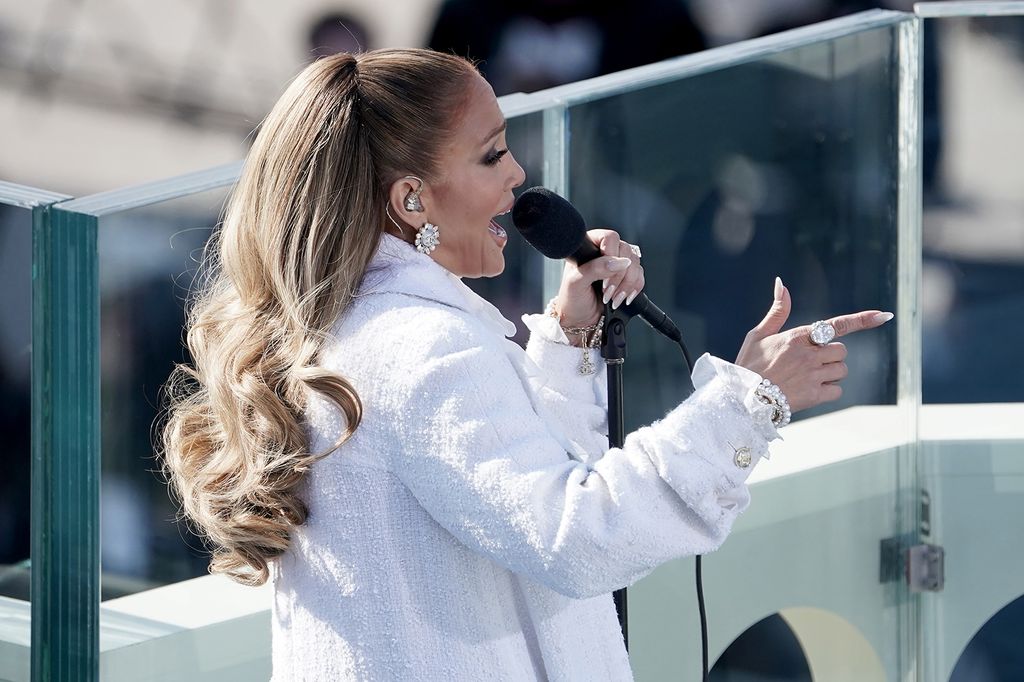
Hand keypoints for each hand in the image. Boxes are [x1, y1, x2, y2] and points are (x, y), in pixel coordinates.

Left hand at [552, 229, 643, 329]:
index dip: (611, 254)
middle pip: (626, 251)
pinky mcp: (626, 277)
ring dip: (626, 285)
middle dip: (618, 276)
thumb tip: (619, 262)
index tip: (604, 274)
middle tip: (606, 290)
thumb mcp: (577, 283)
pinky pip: (640, 277)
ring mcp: (617, 264)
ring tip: (612, 297)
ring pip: (635, 264)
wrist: (580, 319)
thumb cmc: (572, 299)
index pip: (609, 237)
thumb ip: (596, 269)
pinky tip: (622, 297)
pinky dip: (633, 289)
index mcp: (589, 247)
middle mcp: (605, 252)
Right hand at [735, 278, 893, 411]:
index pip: (836, 325)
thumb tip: (782, 283)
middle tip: (809, 363)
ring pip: (841, 370)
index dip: (863, 320)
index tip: (884, 316)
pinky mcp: (814, 395)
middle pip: (841, 351)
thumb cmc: (749, 365)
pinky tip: (809, 391)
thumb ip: (777, 311)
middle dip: (830, 356)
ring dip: (829, 373)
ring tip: (806, 378)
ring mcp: (812, 375)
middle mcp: (808, 354)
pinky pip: (836, 390)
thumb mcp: (758, 335)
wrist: (742, 400)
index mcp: (797, 337)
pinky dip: (827, 391)